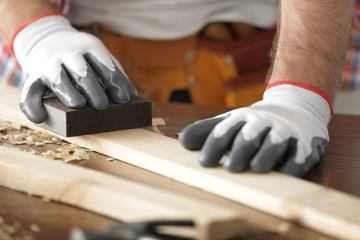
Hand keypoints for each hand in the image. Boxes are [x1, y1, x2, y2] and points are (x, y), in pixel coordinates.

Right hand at [12, 15, 135, 122]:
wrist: (45, 38)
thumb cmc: (82, 56)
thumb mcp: (99, 56)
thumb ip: (114, 73)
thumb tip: (132, 97)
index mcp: (90, 48)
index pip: (105, 65)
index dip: (114, 83)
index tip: (123, 99)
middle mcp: (69, 54)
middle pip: (83, 73)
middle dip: (94, 90)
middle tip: (102, 106)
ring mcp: (49, 64)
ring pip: (58, 80)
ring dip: (69, 94)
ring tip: (79, 105)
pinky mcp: (33, 75)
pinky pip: (30, 91)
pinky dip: (32, 105)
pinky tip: (40, 118)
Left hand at [179, 82, 331, 177]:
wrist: (296, 107)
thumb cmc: (255, 123)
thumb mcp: (231, 122)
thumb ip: (207, 131)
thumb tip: (182, 141)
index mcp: (241, 119)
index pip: (223, 131)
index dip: (213, 146)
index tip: (204, 163)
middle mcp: (262, 124)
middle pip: (248, 137)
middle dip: (239, 151)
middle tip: (230, 168)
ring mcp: (283, 133)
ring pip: (273, 144)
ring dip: (264, 157)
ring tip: (255, 168)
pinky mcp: (303, 145)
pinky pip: (298, 157)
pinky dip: (291, 166)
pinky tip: (283, 174)